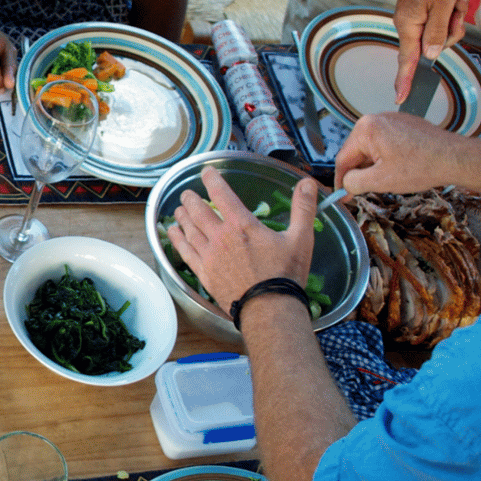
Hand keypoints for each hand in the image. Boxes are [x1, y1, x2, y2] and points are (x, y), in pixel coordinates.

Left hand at [167, 167, 316, 315]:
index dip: (212, 179)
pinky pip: (185, 252)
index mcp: (242, 225)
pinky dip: (177, 240)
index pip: (222, 194)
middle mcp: (220, 237)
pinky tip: (172, 233)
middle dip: (192, 199)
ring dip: (182, 217)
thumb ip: (303, 208)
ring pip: (189, 230)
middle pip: (199, 211)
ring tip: (178, 209)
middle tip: (187, 194)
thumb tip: (308, 183)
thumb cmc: (286, 274)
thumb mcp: (301, 238)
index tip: (206, 172)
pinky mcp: (203, 273)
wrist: (269, 308)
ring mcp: (209, 255)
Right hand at [334, 111, 457, 194]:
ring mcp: (391, 119)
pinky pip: (386, 142)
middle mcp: (375, 118)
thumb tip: (345, 183)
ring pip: (372, 148)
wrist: (455, 158)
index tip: (341, 196)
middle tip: (364, 192)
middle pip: (357, 151)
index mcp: (365, 129)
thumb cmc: (420, 167)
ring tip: (386, 180)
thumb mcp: (380, 181)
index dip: (340, 180)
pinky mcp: (404, 123)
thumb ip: (354, 182)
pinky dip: (387, 157)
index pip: (343, 158)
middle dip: (360, 172)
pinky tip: (399, 169)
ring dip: (374, 165)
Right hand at [394, 0, 468, 102]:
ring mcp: (416, 18)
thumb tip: (432, 57)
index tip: (400, 98)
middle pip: (435, 44)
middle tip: (456, 4)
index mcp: (410, 26)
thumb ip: (437, 34)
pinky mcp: (423, 12)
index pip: (406, 61)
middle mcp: (409, 25)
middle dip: (452, 27)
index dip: (404, 81)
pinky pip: (442, 20)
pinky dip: (453, 8)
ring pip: (443, 31)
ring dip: (455, 14)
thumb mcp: (442, 5)